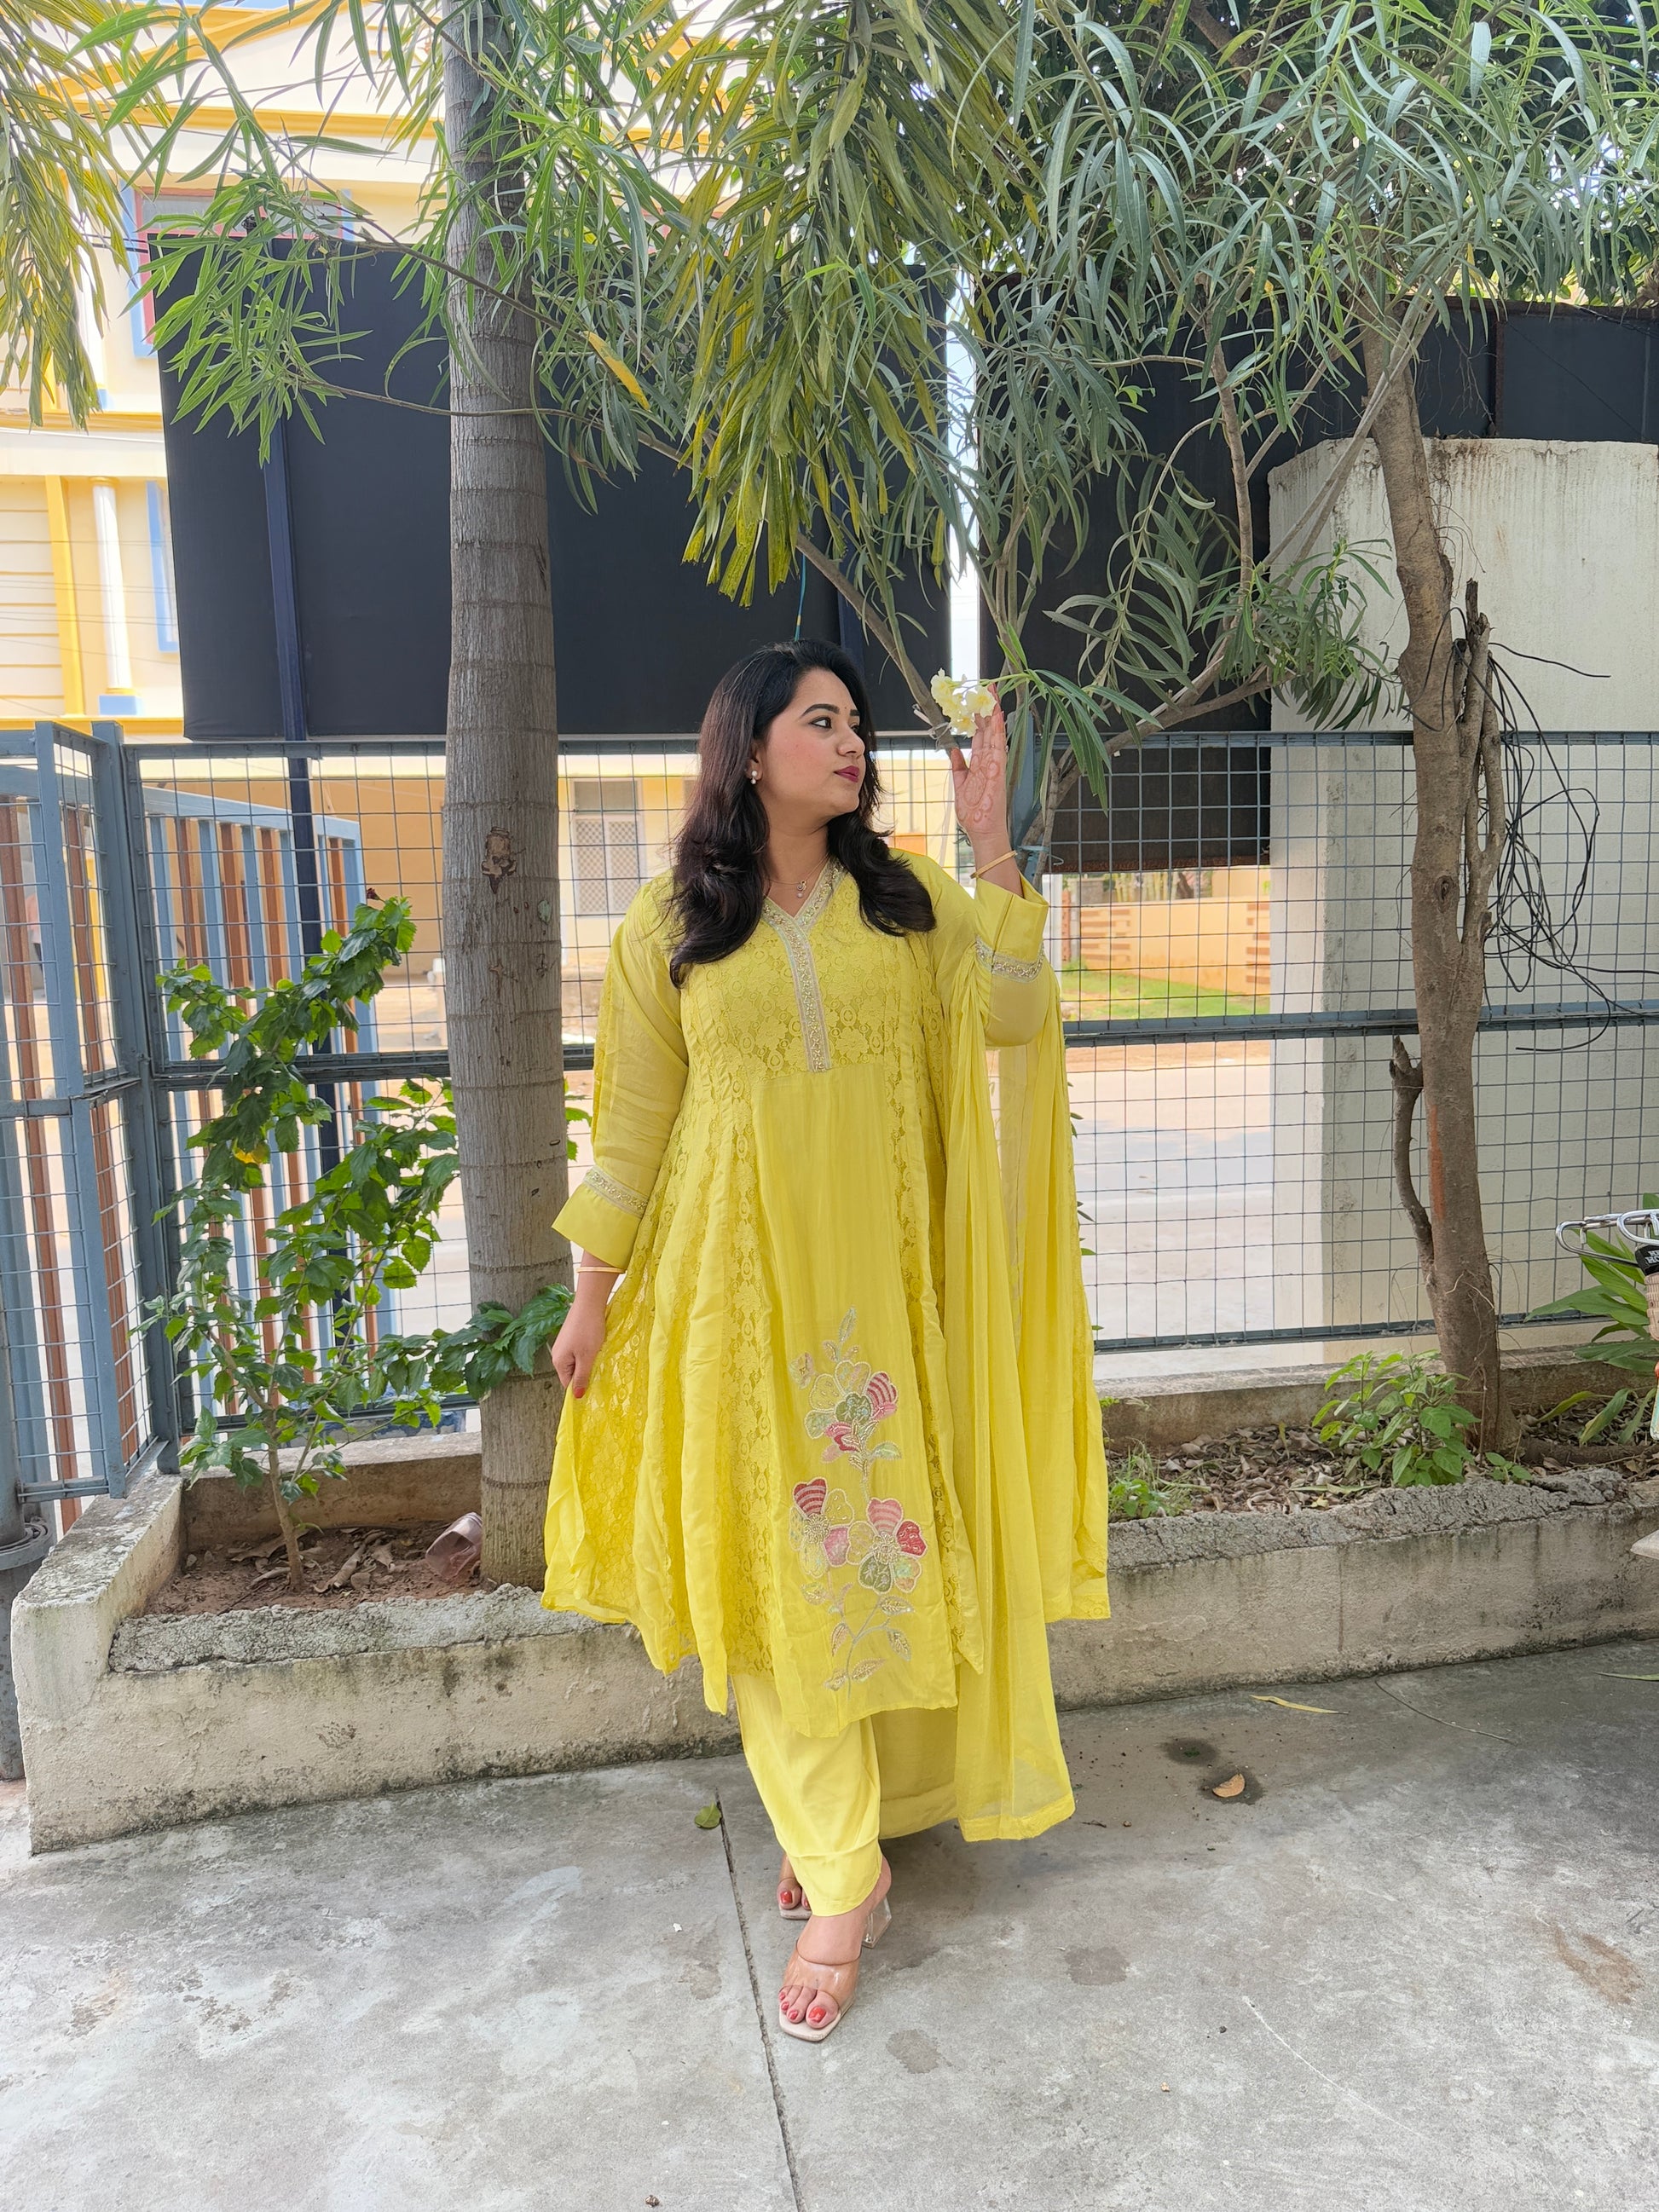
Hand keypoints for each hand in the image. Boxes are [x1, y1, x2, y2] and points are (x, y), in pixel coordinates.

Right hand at [551, 1280, 610, 1398]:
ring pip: (577, 1362)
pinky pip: (579, 1352)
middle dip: (585, 1373)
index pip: (568, 1383)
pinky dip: (588, 1352)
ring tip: (598, 1356)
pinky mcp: (571, 1337)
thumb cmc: (588, 1330)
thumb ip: (582, 1377)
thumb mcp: (587, 1357)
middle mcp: (558, 1354)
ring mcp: (564, 1345)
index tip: (594, 1388)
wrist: (589, 1304)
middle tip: (599, 1369)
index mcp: (558, 1361)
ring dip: (588, 1362)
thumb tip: (577, 1396)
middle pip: (572, 1373)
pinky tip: (596, 1347)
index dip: (580, 1387)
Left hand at [948, 683, 1009, 855]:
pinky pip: (999, 747)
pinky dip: (999, 731)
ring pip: (995, 734)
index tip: (976, 703)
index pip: (980, 736)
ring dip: (994, 714)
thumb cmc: (974, 813)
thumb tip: (953, 751)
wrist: (981, 830)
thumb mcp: (960, 785)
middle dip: (988, 709)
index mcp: (980, 764)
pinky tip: (997, 717)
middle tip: (987, 689)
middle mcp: (989, 761)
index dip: (979, 719)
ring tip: (993, 694)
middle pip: (989, 730)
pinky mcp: (998, 771)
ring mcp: (995, 765)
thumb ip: (957, 767)